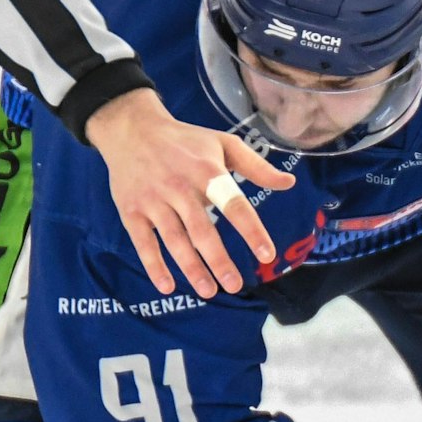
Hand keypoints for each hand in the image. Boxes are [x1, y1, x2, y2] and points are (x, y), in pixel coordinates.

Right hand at [85, 88, 294, 297]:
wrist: (131, 129)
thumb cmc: (186, 141)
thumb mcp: (224, 143)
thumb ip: (257, 167)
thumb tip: (289, 183)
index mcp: (207, 172)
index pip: (234, 205)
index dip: (251, 231)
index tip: (267, 255)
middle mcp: (180, 188)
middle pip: (202, 230)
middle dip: (219, 261)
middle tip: (235, 285)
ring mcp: (153, 201)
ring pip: (174, 240)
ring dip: (190, 268)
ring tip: (208, 291)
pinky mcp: (131, 210)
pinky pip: (143, 242)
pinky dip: (153, 265)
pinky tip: (167, 286)